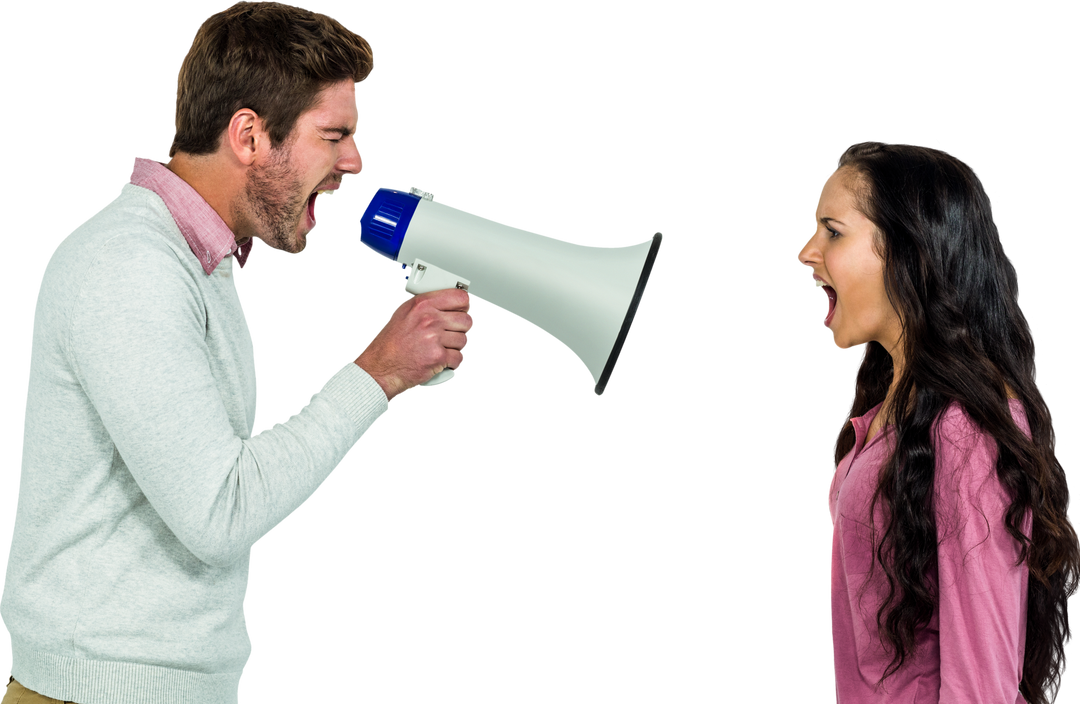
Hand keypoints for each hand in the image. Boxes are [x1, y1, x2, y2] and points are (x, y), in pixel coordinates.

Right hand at [353, 288, 474, 400]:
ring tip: (439, 347)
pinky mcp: (438, 356)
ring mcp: (434, 338)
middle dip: (460, 328)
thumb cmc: (391, 343)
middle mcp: (428, 319)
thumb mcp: (405, 313)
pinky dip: (451, 361)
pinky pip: (458, 357)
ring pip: (463, 340)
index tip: (465, 309)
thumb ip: (427, 306)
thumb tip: (450, 304)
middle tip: (450, 333)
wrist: (382, 367)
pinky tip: (440, 359)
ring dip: (455, 346)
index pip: (459, 297)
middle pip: (465, 320)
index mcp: (421, 304)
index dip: (465, 304)